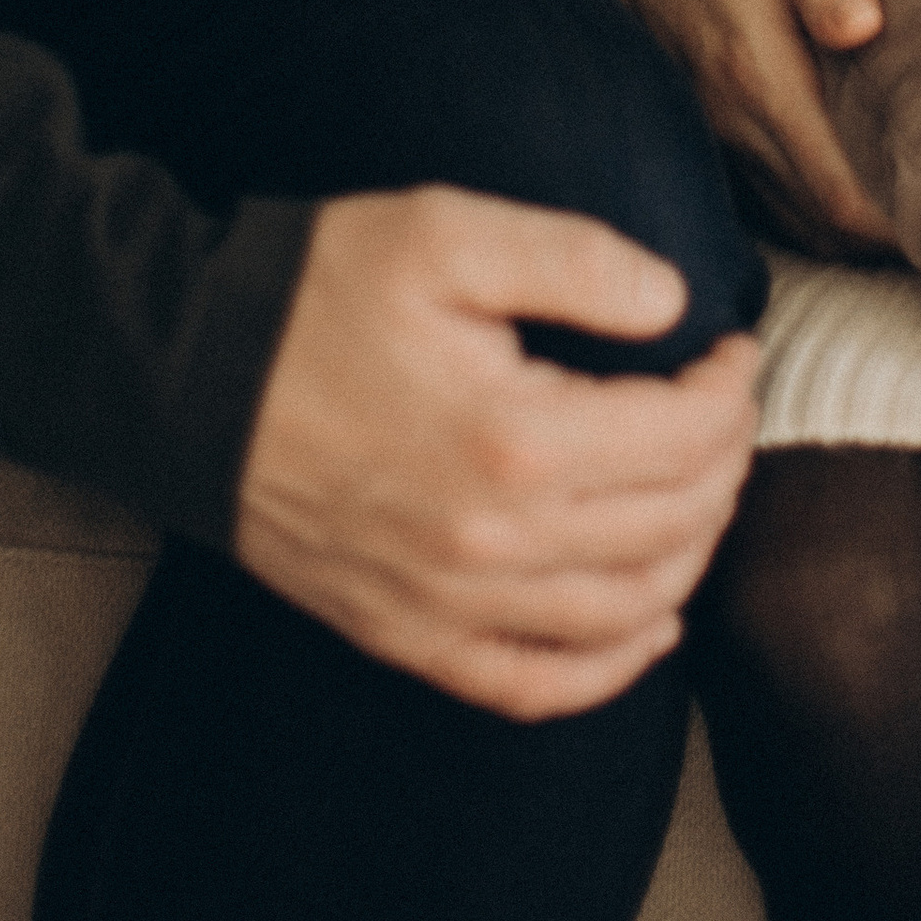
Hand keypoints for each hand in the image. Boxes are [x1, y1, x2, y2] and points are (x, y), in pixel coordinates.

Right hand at [234, 186, 758, 719]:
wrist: (182, 378)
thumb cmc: (313, 293)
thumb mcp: (447, 232)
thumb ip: (575, 259)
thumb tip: (675, 302)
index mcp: (514, 440)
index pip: (683, 437)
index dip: (733, 390)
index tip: (737, 347)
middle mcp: (493, 545)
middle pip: (671, 526)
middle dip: (724, 462)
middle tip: (726, 405)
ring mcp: (448, 606)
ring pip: (625, 614)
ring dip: (691, 554)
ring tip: (703, 487)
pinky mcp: (406, 636)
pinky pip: (535, 687)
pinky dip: (610, 668)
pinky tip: (650, 625)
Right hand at [554, 0, 897, 255]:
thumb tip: (867, 30)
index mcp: (758, 73)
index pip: (839, 194)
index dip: (900, 227)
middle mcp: (730, 112)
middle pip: (821, 219)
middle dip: (888, 237)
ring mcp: (709, 114)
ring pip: (791, 206)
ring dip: (850, 221)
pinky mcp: (698, 102)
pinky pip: (762, 180)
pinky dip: (810, 196)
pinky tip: (850, 175)